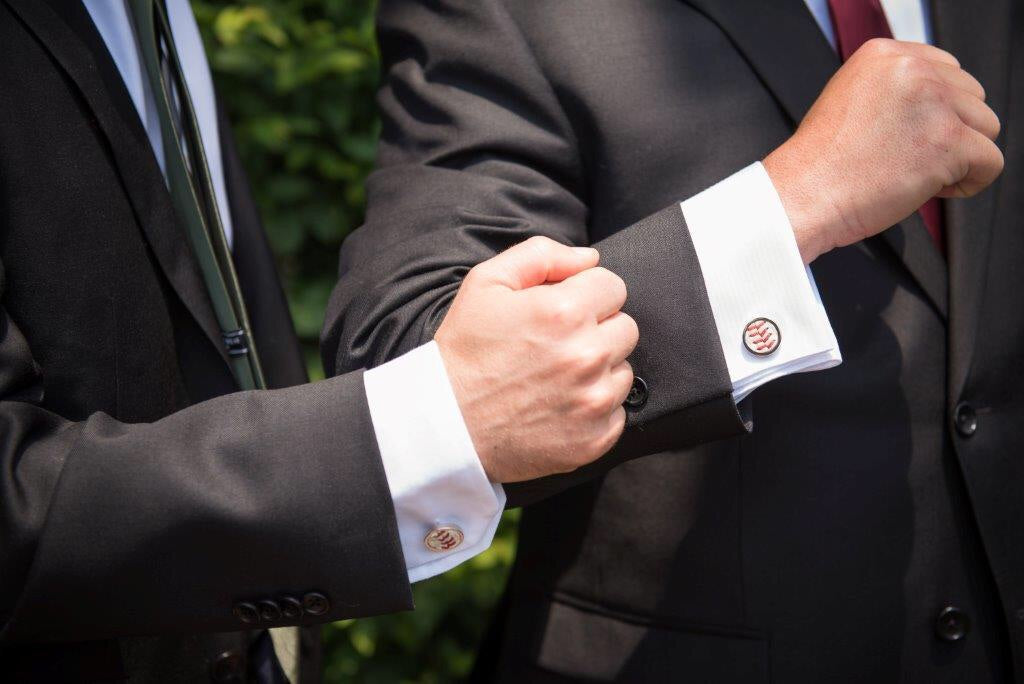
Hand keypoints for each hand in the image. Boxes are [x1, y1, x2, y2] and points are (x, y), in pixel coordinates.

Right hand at [435, 236, 637, 482]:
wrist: (445, 424)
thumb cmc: (464, 352)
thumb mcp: (485, 283)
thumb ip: (540, 255)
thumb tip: (589, 258)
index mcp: (564, 312)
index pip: (612, 286)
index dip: (586, 293)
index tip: (562, 310)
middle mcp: (586, 356)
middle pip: (625, 327)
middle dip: (597, 329)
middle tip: (557, 344)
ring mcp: (593, 401)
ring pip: (623, 370)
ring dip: (599, 370)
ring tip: (555, 376)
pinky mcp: (594, 439)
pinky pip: (617, 413)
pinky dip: (594, 409)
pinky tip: (558, 406)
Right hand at [763, 38, 1002, 262]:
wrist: (802, 195)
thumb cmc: (818, 164)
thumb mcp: (849, 100)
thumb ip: (893, 91)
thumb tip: (936, 108)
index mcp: (884, 55)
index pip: (948, 71)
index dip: (935, 112)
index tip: (908, 136)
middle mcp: (912, 69)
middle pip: (972, 98)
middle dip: (948, 132)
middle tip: (906, 159)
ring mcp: (933, 104)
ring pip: (986, 128)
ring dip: (959, 157)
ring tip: (916, 174)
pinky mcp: (948, 142)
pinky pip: (991, 163)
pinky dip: (969, 183)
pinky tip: (932, 190)